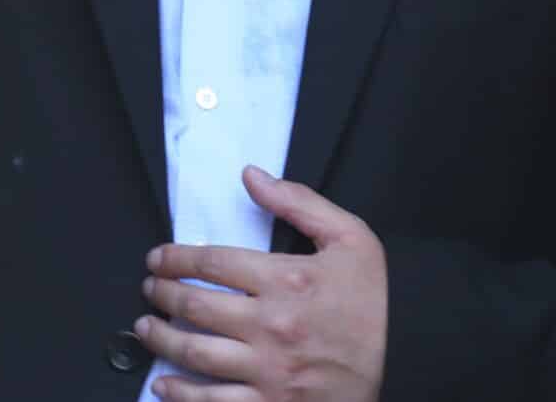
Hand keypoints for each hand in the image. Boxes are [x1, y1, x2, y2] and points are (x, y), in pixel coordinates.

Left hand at [137, 165, 386, 401]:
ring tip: (146, 328)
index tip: (159, 258)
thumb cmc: (377, 301)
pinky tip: (163, 383)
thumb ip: (298, 202)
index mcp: (288, 280)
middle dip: (161, 295)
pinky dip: (180, 394)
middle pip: (195, 306)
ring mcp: (269, 372)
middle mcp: (272, 326)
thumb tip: (252, 176)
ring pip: (195, 354)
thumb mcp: (351, 238)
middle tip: (149, 289)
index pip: (212, 262)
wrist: (408, 357)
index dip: (176, 258)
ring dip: (161, 339)